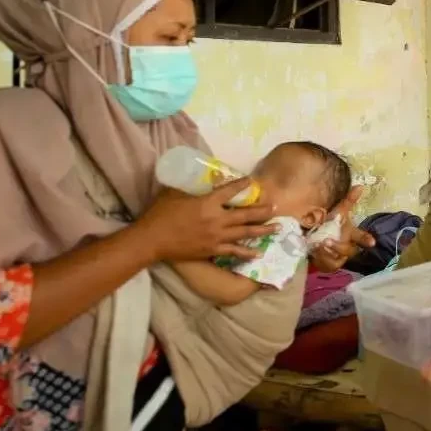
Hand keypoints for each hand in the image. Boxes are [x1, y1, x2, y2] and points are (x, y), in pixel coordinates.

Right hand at [135, 179, 276, 262]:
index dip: (242, 185)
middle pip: (246, 214)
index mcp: (207, 202)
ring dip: (263, 229)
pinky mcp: (213, 250)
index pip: (230, 191)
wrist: (152, 240)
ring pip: (245, 232)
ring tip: (278, 228)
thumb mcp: (173, 193)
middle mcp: (217, 219)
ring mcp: (217, 236)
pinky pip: (234, 251)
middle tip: (276, 207)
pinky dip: (247, 252)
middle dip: (262, 210)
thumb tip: (193, 177)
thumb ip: (188, 186)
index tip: (253, 182)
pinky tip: (259, 252)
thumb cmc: (160, 214)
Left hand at [310, 185, 374, 272]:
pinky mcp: (330, 265)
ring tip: (319, 245)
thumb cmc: (329, 224)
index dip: (366, 239)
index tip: (372, 242)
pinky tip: (315, 252)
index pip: (361, 237)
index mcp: (351, 234)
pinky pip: (329, 264)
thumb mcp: (337, 212)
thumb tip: (360, 186)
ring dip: (329, 252)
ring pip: (339, 258)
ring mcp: (340, 258)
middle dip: (339, 246)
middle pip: (349, 250)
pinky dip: (322, 258)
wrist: (313, 237)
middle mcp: (347, 246)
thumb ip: (349, 200)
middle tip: (327, 241)